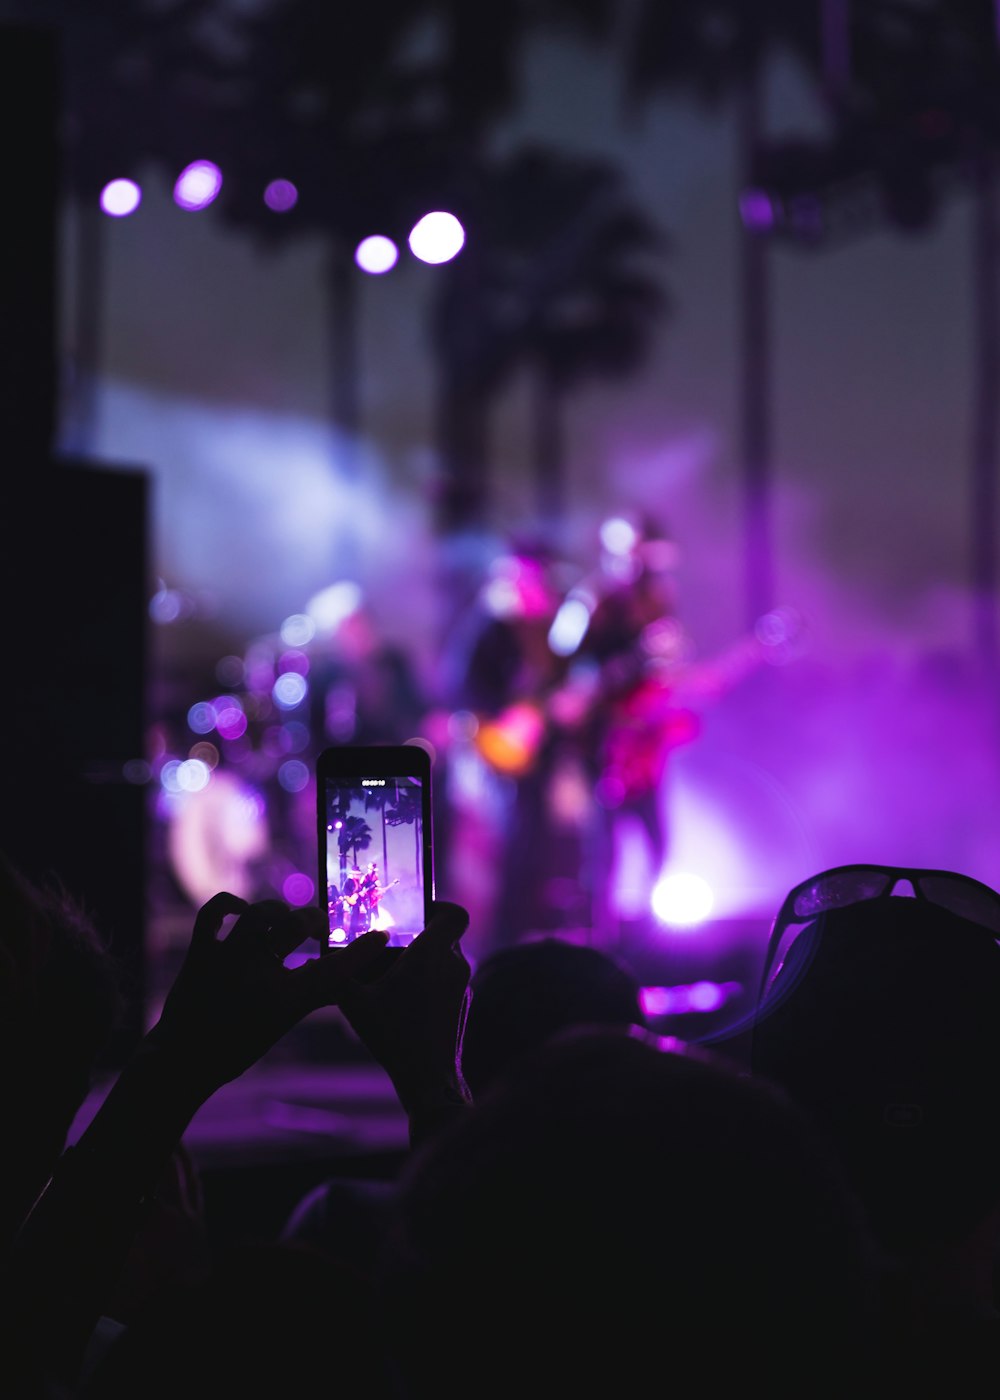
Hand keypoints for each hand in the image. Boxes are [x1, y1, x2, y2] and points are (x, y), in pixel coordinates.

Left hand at [146, 893, 388, 1096]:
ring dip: (280, 912)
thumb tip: (342, 979)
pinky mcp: (200, 952)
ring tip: (287, 920)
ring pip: (260, 913)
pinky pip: (213, 914)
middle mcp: (255, 972)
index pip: (334, 969)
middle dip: (315, 921)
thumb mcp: (282, 1024)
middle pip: (298, 927)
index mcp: (283, 999)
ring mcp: (225, 958)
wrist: (181, 1062)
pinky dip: (228, 905)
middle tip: (321, 927)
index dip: (361, 951)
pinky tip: (242, 909)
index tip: (380, 936)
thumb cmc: (235, 1048)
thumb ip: (312, 996)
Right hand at [337, 901, 472, 1122]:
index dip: (438, 906)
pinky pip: (449, 978)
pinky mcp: (463, 1003)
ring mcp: (462, 986)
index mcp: (431, 956)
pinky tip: (406, 998)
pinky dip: (431, 979)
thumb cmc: (393, 1037)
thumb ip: (341, 973)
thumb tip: (328, 955)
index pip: (454, 913)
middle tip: (393, 942)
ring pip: (447, 957)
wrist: (429, 1079)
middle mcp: (454, 965)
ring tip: (395, 974)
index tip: (414, 912)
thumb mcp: (355, 1003)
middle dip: (420, 934)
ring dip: (425, 959)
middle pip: (445, 934)